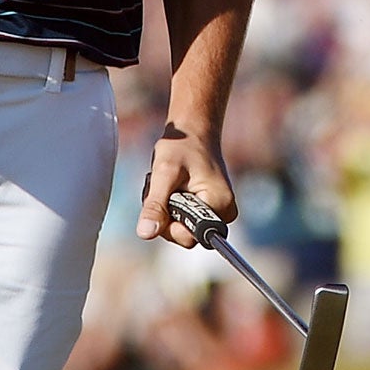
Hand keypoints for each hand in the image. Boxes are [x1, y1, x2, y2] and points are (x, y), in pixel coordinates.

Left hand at [136, 125, 234, 247]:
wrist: (192, 133)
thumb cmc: (181, 147)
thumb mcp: (164, 173)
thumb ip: (155, 205)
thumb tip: (145, 234)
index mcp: (220, 205)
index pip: (188, 236)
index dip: (169, 223)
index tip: (165, 195)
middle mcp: (223, 213)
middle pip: (183, 234)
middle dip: (164, 214)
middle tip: (162, 186)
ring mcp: (216, 213)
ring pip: (179, 228)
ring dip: (163, 209)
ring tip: (165, 183)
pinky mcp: (206, 210)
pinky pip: (181, 220)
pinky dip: (168, 206)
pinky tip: (169, 187)